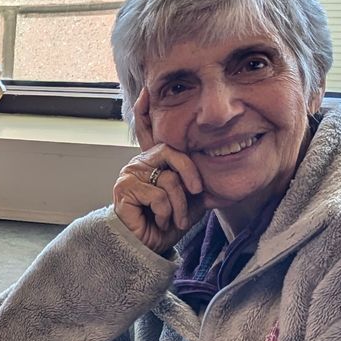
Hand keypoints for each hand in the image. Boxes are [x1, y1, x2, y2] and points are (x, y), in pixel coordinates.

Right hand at [115, 89, 205, 254]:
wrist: (149, 249)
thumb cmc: (168, 224)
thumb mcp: (189, 197)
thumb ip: (195, 177)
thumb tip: (216, 160)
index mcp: (153, 161)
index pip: (148, 131)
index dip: (146, 111)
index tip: (147, 91)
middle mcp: (138, 163)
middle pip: (172, 152)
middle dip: (190, 175)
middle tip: (197, 194)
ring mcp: (129, 175)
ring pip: (169, 179)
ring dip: (179, 205)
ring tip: (173, 219)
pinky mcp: (124, 190)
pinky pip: (159, 194)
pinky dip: (166, 212)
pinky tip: (157, 221)